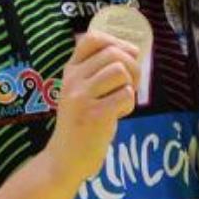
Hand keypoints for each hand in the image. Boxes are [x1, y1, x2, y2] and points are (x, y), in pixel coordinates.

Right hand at [43, 31, 140, 184]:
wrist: (65, 159)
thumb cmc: (81, 123)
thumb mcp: (82, 91)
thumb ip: (99, 71)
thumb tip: (133, 50)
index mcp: (71, 71)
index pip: (92, 39)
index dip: (116, 41)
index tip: (127, 56)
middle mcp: (73, 80)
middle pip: (114, 54)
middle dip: (133, 67)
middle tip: (130, 86)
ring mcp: (82, 97)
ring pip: (121, 72)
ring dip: (130, 86)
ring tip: (122, 100)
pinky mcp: (94, 115)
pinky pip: (125, 95)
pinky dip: (128, 105)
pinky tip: (118, 115)